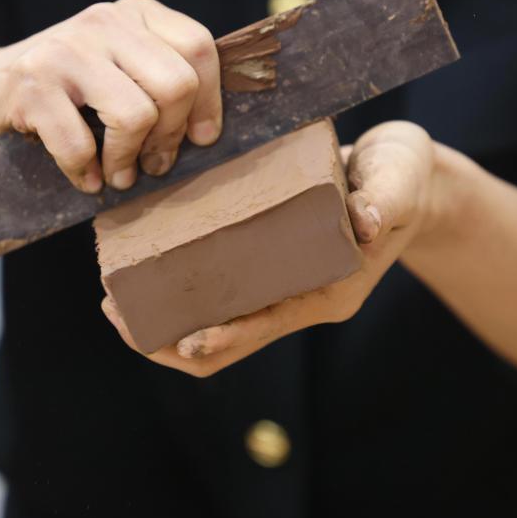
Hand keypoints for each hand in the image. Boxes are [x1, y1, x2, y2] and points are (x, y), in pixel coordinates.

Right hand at [0, 0, 221, 191]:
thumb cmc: (61, 95)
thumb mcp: (116, 71)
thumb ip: (159, 79)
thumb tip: (212, 127)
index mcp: (134, 13)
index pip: (199, 48)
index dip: (209, 101)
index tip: (201, 139)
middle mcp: (102, 21)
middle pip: (175, 84)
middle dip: (170, 138)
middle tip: (154, 165)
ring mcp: (63, 50)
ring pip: (136, 115)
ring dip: (128, 161)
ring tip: (117, 176)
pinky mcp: (28, 85)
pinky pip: (79, 143)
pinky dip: (84, 172)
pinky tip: (82, 179)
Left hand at [101, 120, 443, 375]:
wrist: (401, 175)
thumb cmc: (402, 179)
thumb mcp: (400, 183)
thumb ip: (386, 201)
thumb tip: (366, 222)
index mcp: (325, 292)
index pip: (265, 327)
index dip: (223, 338)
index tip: (180, 339)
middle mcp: (295, 297)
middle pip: (224, 342)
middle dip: (168, 338)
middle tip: (116, 312)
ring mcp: (276, 283)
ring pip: (209, 320)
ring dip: (161, 317)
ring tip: (113, 297)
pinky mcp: (261, 260)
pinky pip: (211, 287)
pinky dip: (174, 284)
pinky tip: (141, 260)